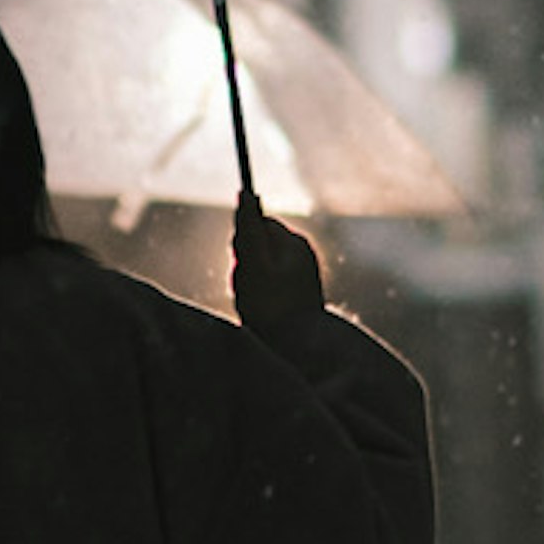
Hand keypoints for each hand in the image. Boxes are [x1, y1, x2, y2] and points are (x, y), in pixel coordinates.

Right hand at [231, 193, 326, 337]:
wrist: (302, 349)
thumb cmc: (274, 306)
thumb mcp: (255, 263)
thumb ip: (249, 229)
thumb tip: (246, 194)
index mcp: (293, 243)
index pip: (257, 223)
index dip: (241, 240)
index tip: (240, 261)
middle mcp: (300, 255)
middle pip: (257, 246)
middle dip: (243, 265)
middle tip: (247, 288)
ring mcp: (300, 275)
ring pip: (259, 270)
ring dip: (248, 284)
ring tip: (253, 304)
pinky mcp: (297, 294)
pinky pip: (268, 288)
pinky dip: (258, 298)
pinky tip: (261, 313)